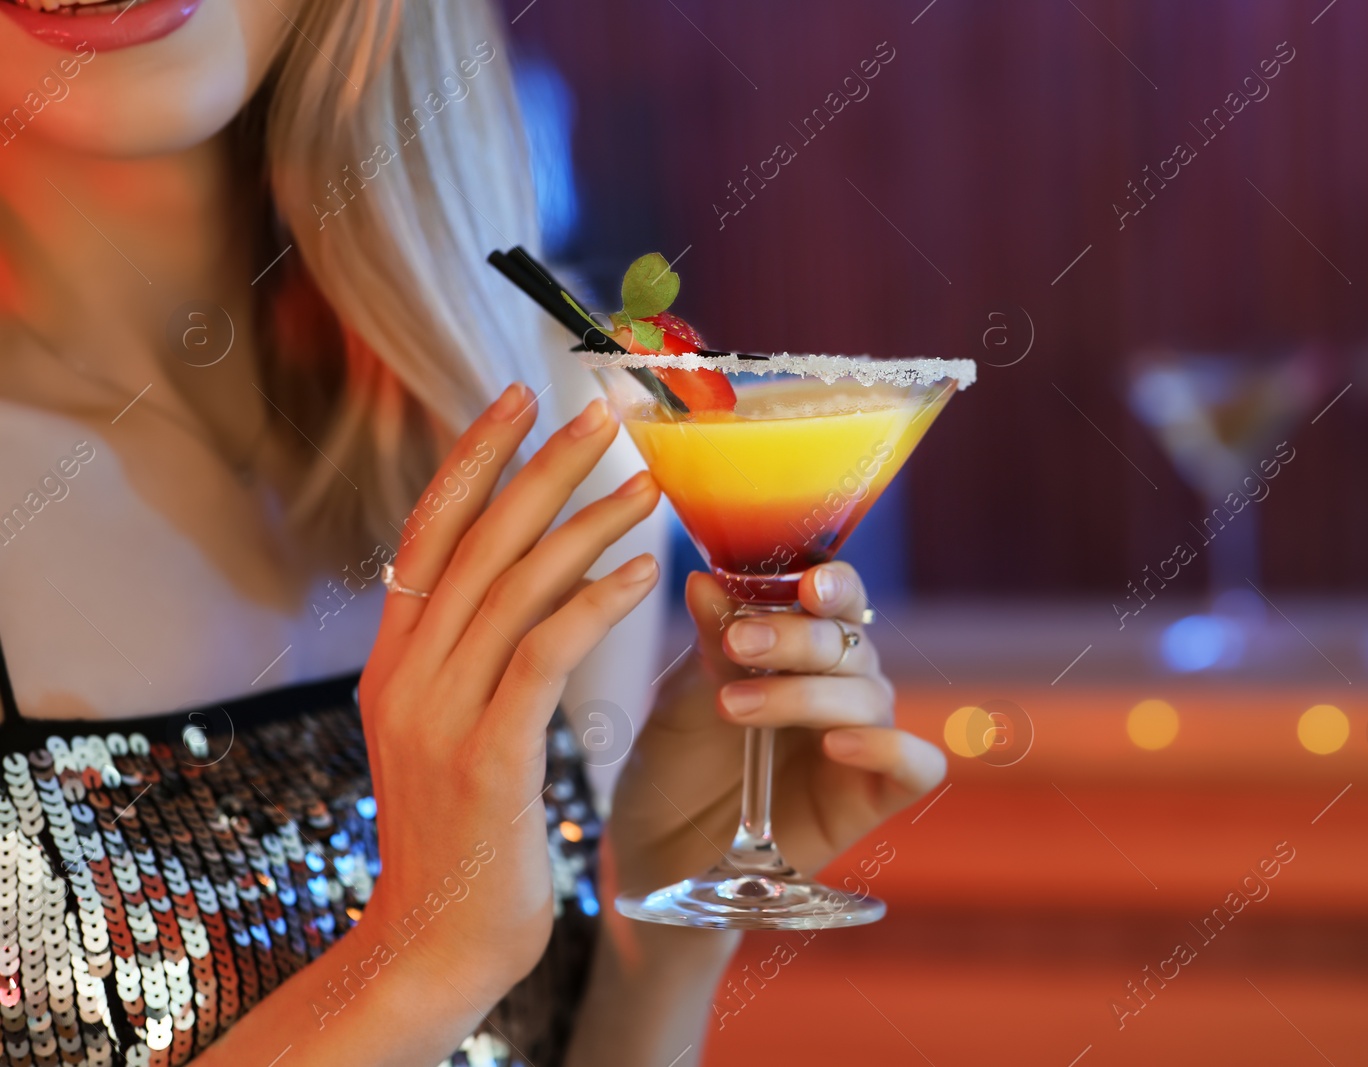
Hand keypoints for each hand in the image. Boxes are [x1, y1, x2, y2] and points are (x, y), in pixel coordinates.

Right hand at [356, 385, 660, 1002]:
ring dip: (588, 527)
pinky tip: (641, 573)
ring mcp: (441, 716)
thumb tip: (514, 585)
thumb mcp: (446, 733)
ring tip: (648, 488)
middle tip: (602, 415)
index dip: (471, 460)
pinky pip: (545, 656)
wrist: (436, 941)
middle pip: (476, 543)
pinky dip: (592, 604)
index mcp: (392, 663)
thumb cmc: (462, 836)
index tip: (517, 399)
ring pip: (516, 588)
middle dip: (542, 469)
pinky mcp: (489, 758)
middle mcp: (406, 677)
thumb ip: (465, 661)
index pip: (428, 534)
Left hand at [606, 562, 945, 899]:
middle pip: (848, 642)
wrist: (663, 848)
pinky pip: (916, 763)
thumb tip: (705, 579)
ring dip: (805, 694)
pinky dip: (888, 748)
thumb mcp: (684, 696)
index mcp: (804, 644)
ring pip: (868, 696)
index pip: (837, 596)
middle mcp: (844, 682)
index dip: (834, 583)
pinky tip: (838, 745)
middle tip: (736, 646)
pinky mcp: (876, 794)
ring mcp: (865, 736)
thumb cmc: (679, 762)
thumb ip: (709, 642)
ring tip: (734, 708)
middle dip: (793, 639)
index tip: (807, 584)